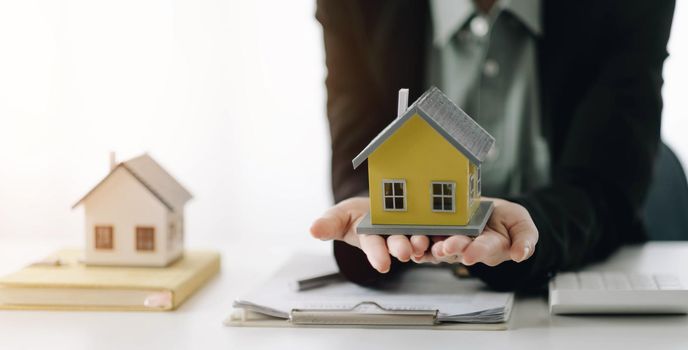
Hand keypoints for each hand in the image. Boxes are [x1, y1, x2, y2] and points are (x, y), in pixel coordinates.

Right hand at [309, 197, 430, 272]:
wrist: (374, 207)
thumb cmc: (355, 215)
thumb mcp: (338, 216)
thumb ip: (328, 224)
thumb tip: (312, 230)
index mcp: (371, 238)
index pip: (373, 247)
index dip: (377, 255)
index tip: (382, 265)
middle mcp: (390, 237)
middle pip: (396, 243)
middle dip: (400, 247)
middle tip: (404, 251)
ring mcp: (407, 231)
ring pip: (416, 238)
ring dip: (420, 241)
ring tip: (421, 242)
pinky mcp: (422, 225)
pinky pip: (432, 230)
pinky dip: (437, 233)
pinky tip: (443, 232)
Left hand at [427, 198, 537, 265]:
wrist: (493, 213)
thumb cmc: (509, 221)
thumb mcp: (523, 226)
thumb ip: (525, 240)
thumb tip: (521, 255)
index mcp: (491, 246)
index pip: (485, 248)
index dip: (478, 251)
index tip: (470, 254)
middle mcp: (470, 247)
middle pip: (460, 249)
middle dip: (453, 248)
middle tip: (446, 246)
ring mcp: (454, 243)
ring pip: (441, 248)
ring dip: (432, 248)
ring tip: (426, 244)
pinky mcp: (440, 237)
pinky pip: (429, 244)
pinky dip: (420, 246)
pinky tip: (414, 245)